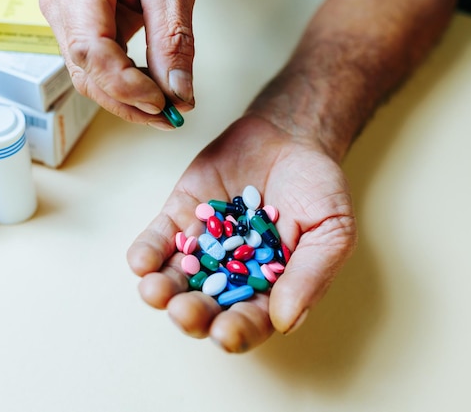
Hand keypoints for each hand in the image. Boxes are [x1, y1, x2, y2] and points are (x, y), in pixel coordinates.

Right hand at [39, 0, 195, 128]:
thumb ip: (173, 40)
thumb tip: (179, 92)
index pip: (91, 51)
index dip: (125, 86)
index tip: (161, 103)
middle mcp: (61, 5)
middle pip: (86, 72)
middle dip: (127, 103)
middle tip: (168, 118)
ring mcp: (65, 17)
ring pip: (87, 75)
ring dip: (126, 98)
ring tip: (163, 107)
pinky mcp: (77, 26)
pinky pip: (94, 64)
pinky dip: (123, 82)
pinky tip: (149, 88)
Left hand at [126, 115, 356, 351]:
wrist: (289, 137)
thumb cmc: (316, 188)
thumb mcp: (330, 230)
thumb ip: (310, 274)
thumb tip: (283, 322)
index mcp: (267, 286)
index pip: (250, 319)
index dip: (238, 330)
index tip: (226, 333)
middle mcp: (229, 273)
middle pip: (206, 305)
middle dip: (192, 313)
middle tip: (185, 312)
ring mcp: (201, 246)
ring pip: (175, 278)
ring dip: (161, 289)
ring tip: (154, 290)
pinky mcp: (180, 217)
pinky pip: (159, 239)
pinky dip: (147, 252)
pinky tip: (140, 262)